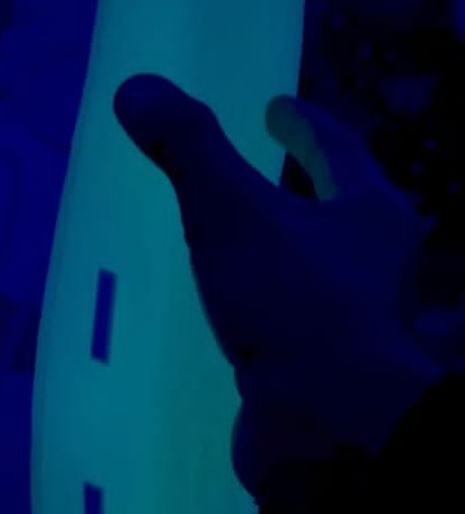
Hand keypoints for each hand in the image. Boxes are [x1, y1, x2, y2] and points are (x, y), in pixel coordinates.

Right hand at [113, 76, 442, 500]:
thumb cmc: (298, 305)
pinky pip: (296, 323)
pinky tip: (235, 315)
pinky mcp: (330, 372)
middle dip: (305, 185)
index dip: (301, 123)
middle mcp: (379, 264)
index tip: (275, 107)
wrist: (332, 427)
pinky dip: (268, 306)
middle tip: (266, 167)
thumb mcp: (233, 213)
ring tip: (240, 239)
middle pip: (342, 208)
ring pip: (321, 269)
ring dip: (285, 248)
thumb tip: (136, 86)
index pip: (338, 149)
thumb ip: (189, 149)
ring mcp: (358, 323)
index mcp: (372, 213)